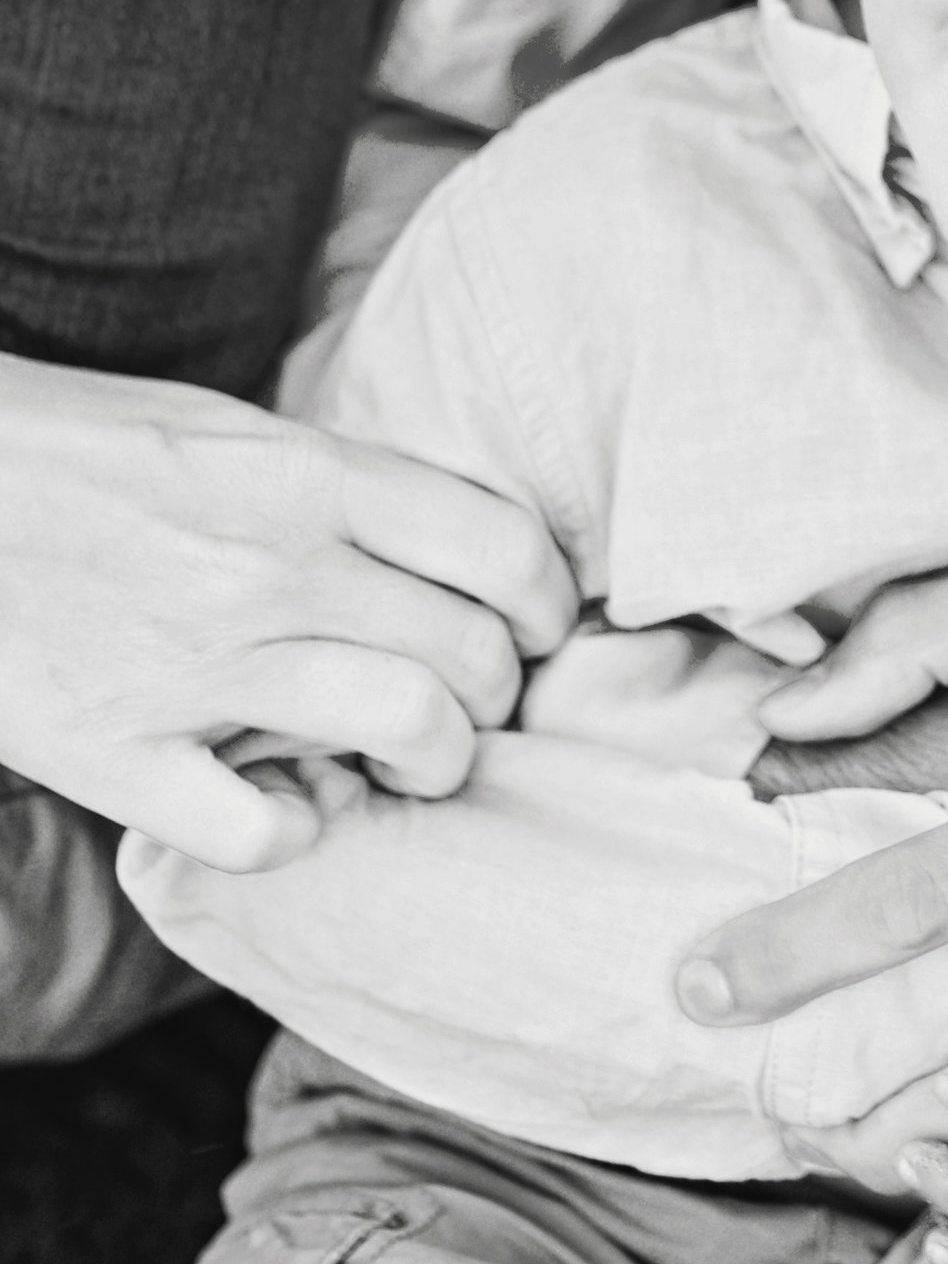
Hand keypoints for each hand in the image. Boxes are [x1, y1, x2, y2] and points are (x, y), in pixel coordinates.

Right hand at [0, 355, 575, 869]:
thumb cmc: (83, 450)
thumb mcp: (230, 428)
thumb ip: (341, 484)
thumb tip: (451, 546)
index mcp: (304, 474)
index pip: (501, 546)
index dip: (549, 603)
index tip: (541, 629)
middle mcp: (273, 566)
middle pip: (471, 650)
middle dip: (499, 692)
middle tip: (473, 701)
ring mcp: (199, 665)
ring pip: (407, 729)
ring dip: (437, 762)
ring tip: (415, 763)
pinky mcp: (119, 753)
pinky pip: (261, 830)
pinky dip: (296, 834)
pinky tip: (289, 809)